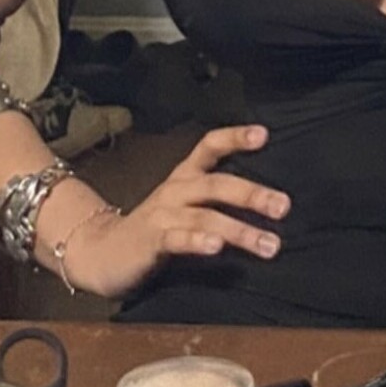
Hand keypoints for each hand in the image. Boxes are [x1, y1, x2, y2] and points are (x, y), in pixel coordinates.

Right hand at [50, 124, 289, 299]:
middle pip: (217, 183)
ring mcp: (162, 214)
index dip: (234, 137)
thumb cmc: (154, 230)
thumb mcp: (185, 207)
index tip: (264, 134)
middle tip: (284, 207)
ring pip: (206, 215)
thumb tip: (266, 202)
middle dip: (253, 194)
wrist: (101, 252)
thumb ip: (216, 201)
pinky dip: (198, 240)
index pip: (209, 146)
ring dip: (240, 230)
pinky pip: (178, 238)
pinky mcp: (151, 241)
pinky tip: (217, 247)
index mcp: (184, 177)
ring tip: (270, 245)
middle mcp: (175, 190)